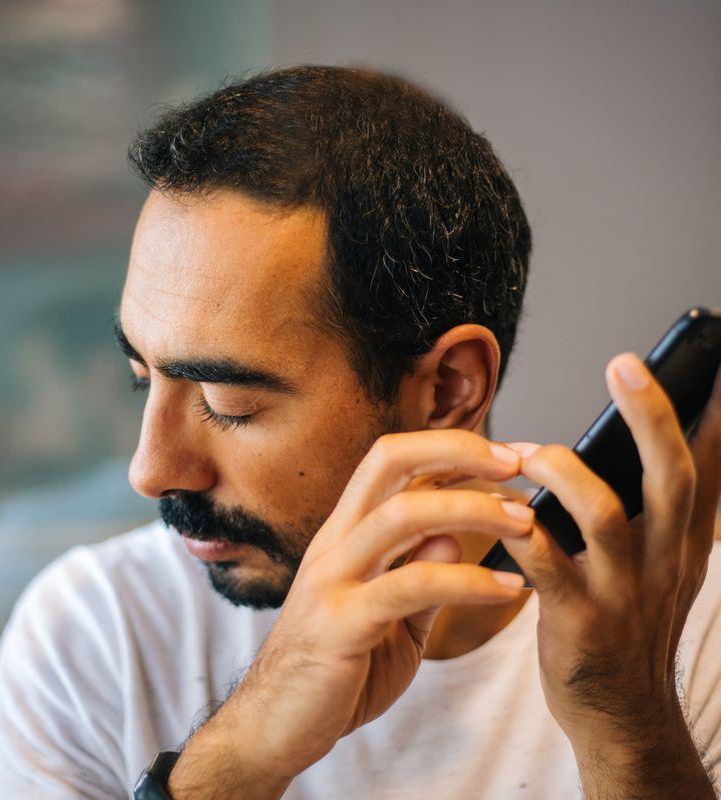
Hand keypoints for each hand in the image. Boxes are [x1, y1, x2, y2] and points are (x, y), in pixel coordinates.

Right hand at [213, 431, 534, 783]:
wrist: (273, 726)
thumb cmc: (334, 671)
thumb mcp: (389, 618)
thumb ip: (418, 576)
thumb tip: (450, 535)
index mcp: (345, 535)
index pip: (391, 462)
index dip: (447, 448)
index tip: (502, 456)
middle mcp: (335, 543)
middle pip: (389, 462)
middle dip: (456, 450)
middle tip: (515, 463)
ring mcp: (333, 579)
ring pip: (401, 514)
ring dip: (471, 509)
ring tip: (523, 522)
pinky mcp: (340, 623)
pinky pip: (411, 586)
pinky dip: (467, 580)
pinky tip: (506, 588)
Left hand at [500, 354, 720, 786]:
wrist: (621, 712)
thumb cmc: (628, 620)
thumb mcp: (662, 563)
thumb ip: (657, 507)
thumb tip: (645, 436)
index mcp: (683, 540)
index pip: (708, 467)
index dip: (712, 414)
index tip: (713, 362)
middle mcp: (664, 561)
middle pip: (669, 478)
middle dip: (649, 418)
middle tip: (624, 365)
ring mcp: (623, 594)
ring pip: (603, 516)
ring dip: (562, 472)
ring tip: (529, 451)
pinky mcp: (579, 623)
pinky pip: (544, 564)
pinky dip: (519, 531)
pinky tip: (501, 510)